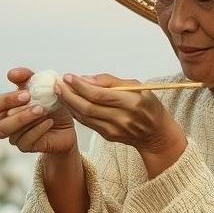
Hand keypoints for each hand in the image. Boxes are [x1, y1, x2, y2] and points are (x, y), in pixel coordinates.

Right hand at [0, 67, 77, 155]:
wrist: (66, 126)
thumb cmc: (51, 105)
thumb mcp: (41, 87)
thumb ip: (26, 77)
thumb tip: (11, 74)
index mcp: (6, 109)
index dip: (7, 100)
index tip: (27, 93)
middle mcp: (7, 124)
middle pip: (0, 123)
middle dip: (16, 111)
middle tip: (31, 100)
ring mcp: (16, 137)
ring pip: (12, 133)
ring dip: (26, 119)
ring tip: (42, 110)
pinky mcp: (27, 147)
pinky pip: (26, 141)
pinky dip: (38, 130)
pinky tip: (49, 122)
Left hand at [55, 73, 185, 156]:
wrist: (155, 133)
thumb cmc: (147, 104)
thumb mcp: (136, 86)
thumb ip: (110, 81)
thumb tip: (85, 79)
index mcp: (131, 102)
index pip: (100, 95)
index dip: (81, 86)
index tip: (68, 76)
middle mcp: (122, 118)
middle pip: (88, 107)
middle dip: (69, 95)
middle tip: (58, 84)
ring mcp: (114, 130)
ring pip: (84, 117)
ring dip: (69, 103)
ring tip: (59, 91)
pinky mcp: (107, 136)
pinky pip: (87, 123)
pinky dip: (75, 111)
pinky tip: (69, 101)